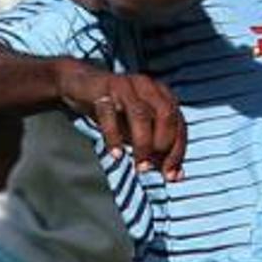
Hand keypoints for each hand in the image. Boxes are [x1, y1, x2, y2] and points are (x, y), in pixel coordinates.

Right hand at [56, 64, 186, 180]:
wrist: (82, 86)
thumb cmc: (117, 112)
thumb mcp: (139, 132)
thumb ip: (158, 151)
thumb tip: (176, 176)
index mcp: (162, 95)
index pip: (179, 124)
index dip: (178, 151)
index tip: (170, 176)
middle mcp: (148, 87)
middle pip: (166, 114)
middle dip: (164, 144)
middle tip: (153, 169)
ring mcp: (126, 85)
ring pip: (140, 113)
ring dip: (143, 143)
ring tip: (140, 167)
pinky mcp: (103, 89)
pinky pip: (109, 113)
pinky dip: (114, 136)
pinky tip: (116, 155)